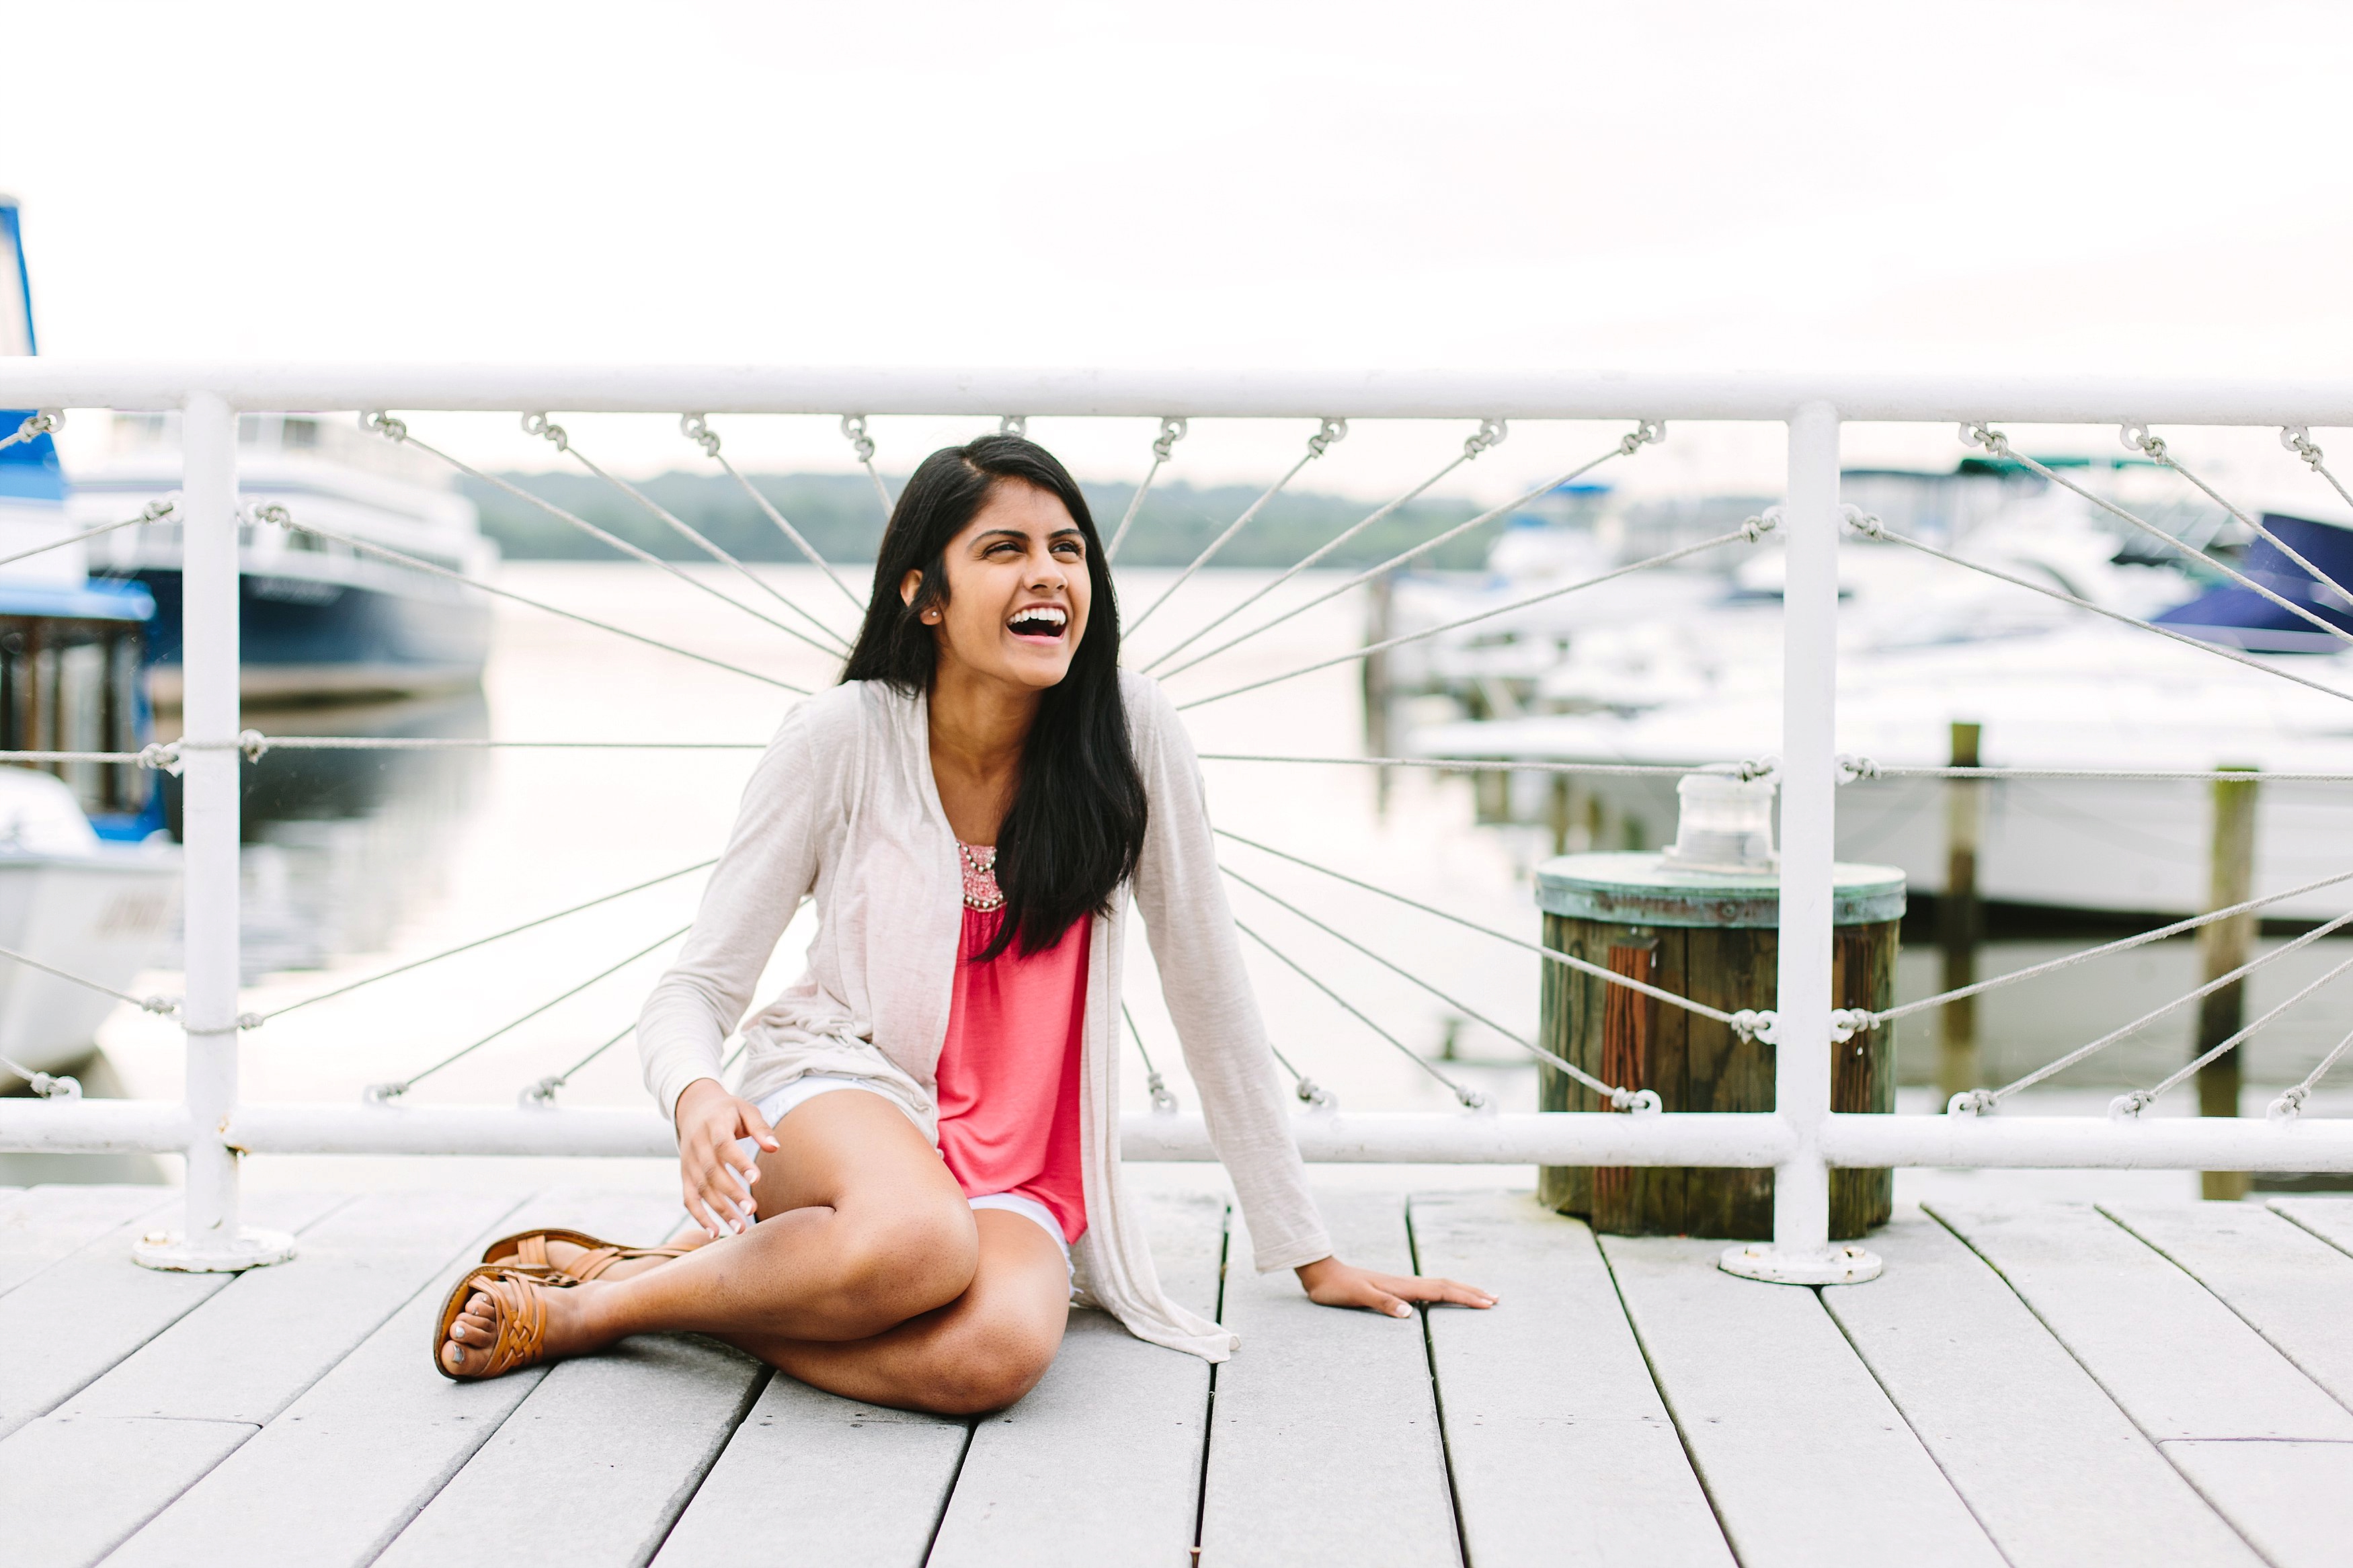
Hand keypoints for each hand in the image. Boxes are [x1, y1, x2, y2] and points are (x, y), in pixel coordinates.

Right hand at [673, 1077, 777, 1238]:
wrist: (694, 1108)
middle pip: (712, 1172)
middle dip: (731, 1193)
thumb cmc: (728, 1111)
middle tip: (752, 1210)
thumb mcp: (746, 1110)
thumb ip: (761, 1128)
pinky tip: (714, 1233)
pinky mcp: (685, 1176)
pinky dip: (699, 1217)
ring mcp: (688, 1162)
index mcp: (713, 1126)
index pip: (724, 1146)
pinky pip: (689, 1199)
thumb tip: (775, 1148)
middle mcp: (697, 1145)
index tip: (756, 1179)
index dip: (739, 1163)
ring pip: (702, 1190)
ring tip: (741, 1228)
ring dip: (719, 1210)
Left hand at [1296, 1256, 1496, 1317]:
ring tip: (1480, 1296)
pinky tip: (1444, 1300)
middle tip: (1496, 1299)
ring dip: (1461, 1291)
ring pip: (1438, 1286)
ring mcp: (1401, 1286)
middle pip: (1446, 1285)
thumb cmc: (1338, 1288)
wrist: (1322, 1274)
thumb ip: (1383, 1304)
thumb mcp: (1358, 1297)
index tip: (1489, 1303)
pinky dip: (1443, 1294)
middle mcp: (1405, 1284)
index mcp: (1402, 1286)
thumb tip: (1410, 1314)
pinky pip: (1427, 1291)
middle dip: (1472, 1292)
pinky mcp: (1394, 1290)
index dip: (1466, 1297)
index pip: (1442, 1290)